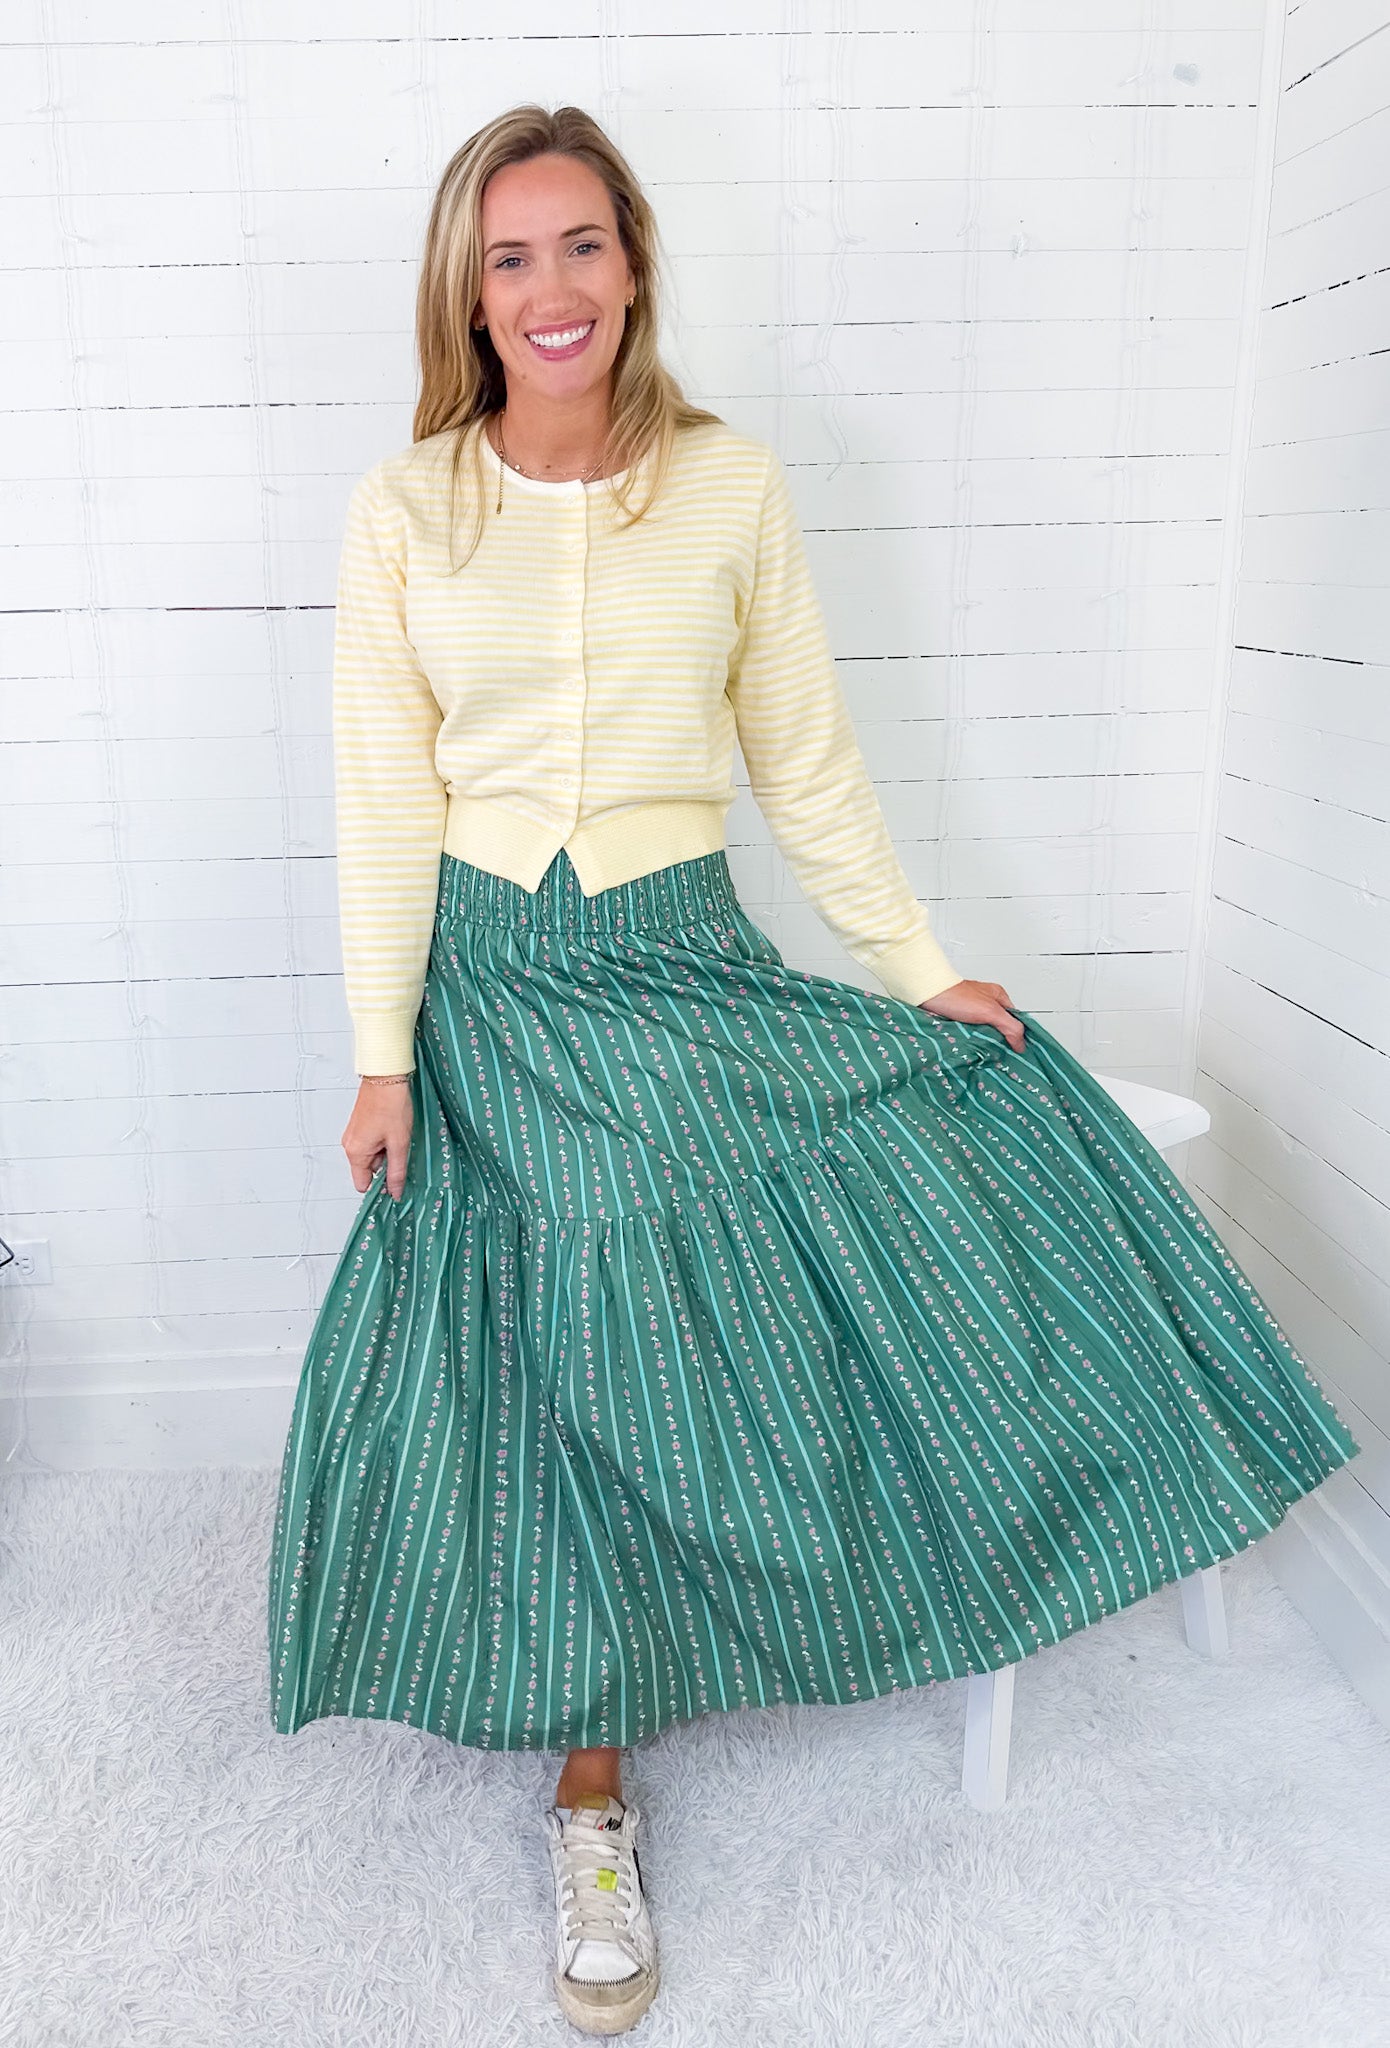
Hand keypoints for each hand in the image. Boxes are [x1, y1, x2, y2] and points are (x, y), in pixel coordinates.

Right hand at [343, 1078, 414, 1201]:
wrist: (385, 1076)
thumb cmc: (391, 1105)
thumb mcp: (399, 1143)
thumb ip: (396, 1171)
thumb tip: (395, 1192)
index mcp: (356, 1152)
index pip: (362, 1184)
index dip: (379, 1185)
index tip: (395, 1181)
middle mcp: (350, 1145)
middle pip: (369, 1169)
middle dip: (386, 1163)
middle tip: (401, 1148)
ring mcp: (354, 1134)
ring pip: (372, 1154)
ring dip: (387, 1150)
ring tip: (398, 1135)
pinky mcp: (359, 1126)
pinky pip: (371, 1142)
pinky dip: (383, 1140)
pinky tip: (394, 1129)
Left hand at [917, 978, 1025, 1053]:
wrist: (926, 994)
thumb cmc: (957, 997)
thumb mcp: (990, 1011)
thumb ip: (1009, 1026)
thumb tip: (1021, 1044)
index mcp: (998, 996)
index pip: (1015, 1019)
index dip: (1017, 1034)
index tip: (1018, 1051)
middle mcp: (985, 1002)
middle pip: (999, 1027)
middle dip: (1000, 1040)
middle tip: (1002, 1057)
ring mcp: (971, 1011)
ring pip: (984, 1032)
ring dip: (983, 1042)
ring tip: (986, 1056)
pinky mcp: (957, 1019)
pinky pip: (969, 1034)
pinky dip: (970, 1041)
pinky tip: (971, 1050)